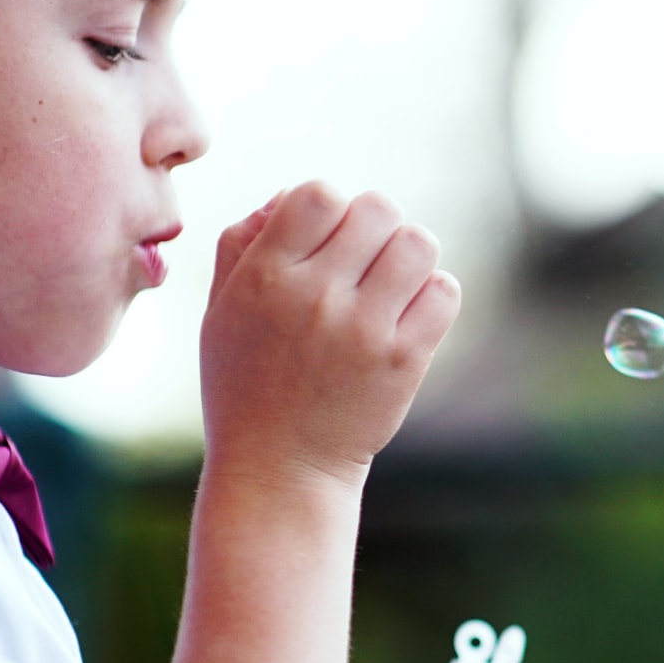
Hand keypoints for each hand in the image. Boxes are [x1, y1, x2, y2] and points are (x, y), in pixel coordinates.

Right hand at [200, 183, 459, 488]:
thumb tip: (289, 196)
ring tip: (391, 283)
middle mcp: (315, 297)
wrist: (280, 469)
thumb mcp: (219, 311)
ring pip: (418, 243)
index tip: (326, 240)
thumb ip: (241, 243)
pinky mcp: (403, 361)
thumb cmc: (245, 385)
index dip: (330, 206)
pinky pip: (444, 292)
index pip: (318, 193)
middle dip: (375, 226)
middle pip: (378, 208)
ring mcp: (363, 330)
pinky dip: (434, 294)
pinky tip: (409, 313)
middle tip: (363, 263)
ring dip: (409, 256)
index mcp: (265, 277)